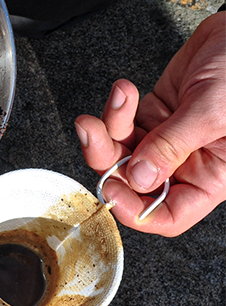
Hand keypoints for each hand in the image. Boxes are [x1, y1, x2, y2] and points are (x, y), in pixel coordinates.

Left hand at [74, 12, 225, 235]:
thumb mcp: (212, 113)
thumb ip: (173, 146)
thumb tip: (138, 178)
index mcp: (212, 177)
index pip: (168, 215)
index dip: (136, 211)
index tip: (112, 189)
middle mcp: (189, 163)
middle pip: (134, 181)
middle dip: (108, 158)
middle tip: (93, 133)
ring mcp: (169, 138)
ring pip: (123, 150)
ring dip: (108, 128)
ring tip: (118, 99)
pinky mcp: (156, 113)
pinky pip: (124, 122)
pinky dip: (118, 107)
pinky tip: (125, 90)